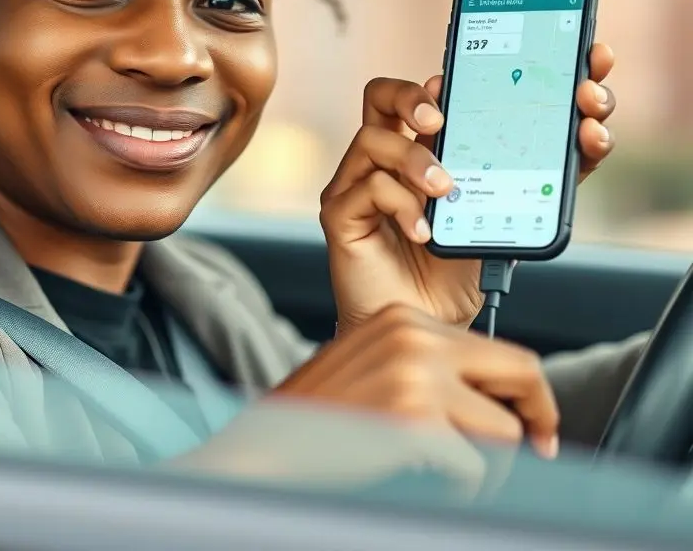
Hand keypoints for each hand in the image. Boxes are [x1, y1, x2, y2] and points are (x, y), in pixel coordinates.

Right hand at [274, 305, 558, 480]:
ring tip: (456, 478)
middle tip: (543, 450)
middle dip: (539, 416)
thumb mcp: (375, 368)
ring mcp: (414, 375)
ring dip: (493, 465)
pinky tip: (428, 487)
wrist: (264, 448)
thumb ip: (429, 368)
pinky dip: (464, 490)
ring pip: (506, 431)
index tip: (535, 425)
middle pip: (521, 371)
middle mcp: (412, 334)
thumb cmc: (317, 420)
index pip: (498, 348)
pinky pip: (477, 469)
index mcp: (402, 316)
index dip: (526, 392)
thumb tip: (501, 400)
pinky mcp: (413, 422)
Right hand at [322, 43, 615, 328]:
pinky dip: (402, 205)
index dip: (443, 80)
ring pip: (372, 139)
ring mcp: (355, 185)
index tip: (469, 85)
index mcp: (416, 151)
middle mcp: (381, 161)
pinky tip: (423, 232)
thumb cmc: (453, 274)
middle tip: (439, 117)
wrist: (425, 330)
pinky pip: (367, 188)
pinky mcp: (340, 215)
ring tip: (444, 190)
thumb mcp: (494, 216)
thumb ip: (518, 176)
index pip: (419, 96)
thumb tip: (576, 139)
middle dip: (411, 95)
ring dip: (414, 160)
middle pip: (379, 96)